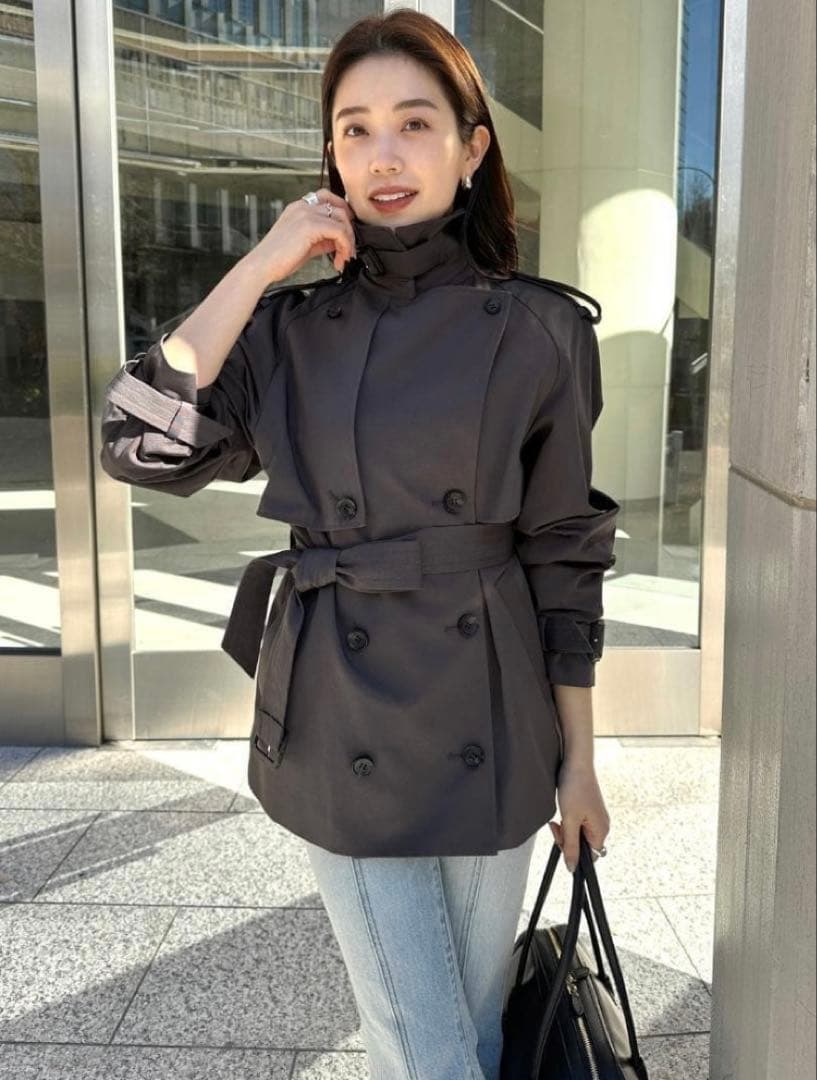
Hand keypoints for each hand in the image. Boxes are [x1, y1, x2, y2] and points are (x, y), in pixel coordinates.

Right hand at [249, 188, 356, 281]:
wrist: (262, 266)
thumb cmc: (278, 259)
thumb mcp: (305, 246)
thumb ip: (322, 240)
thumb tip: (339, 242)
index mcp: (299, 208)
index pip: (328, 198)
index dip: (343, 213)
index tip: (347, 232)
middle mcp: (303, 206)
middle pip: (339, 207)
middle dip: (349, 230)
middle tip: (349, 250)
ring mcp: (306, 214)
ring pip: (342, 219)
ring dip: (349, 241)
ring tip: (344, 258)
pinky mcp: (310, 225)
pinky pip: (339, 231)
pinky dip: (345, 246)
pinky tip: (339, 260)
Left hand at [549, 759, 609, 873]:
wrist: (576, 761)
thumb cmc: (575, 788)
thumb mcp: (569, 820)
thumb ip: (571, 846)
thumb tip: (573, 868)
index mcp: (601, 831)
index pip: (589, 857)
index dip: (573, 853)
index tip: (561, 839)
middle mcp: (602, 825)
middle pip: (583, 845)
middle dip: (567, 838)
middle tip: (557, 824)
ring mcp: (596, 816)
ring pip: (578, 834)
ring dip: (566, 829)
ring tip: (559, 816)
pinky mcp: (589, 808)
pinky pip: (578, 823)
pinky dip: (568, 820)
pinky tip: (563, 809)